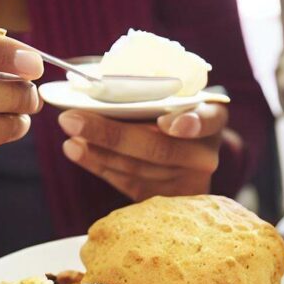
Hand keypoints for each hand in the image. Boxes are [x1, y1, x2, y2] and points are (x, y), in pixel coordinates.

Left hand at [58, 103, 230, 200]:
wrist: (186, 149)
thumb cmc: (173, 110)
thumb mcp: (175, 93)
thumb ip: (153, 90)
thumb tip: (98, 84)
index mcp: (213, 119)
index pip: (208, 121)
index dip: (190, 123)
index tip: (166, 123)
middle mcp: (205, 155)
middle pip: (159, 149)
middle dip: (111, 134)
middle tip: (72, 119)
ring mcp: (189, 183)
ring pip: (139, 169)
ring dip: (98, 150)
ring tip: (70, 131)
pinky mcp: (167, 200)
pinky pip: (130, 184)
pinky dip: (99, 167)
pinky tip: (77, 151)